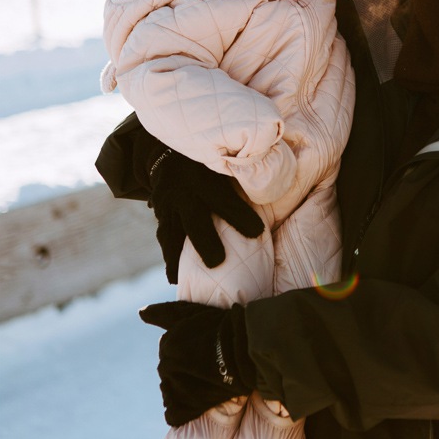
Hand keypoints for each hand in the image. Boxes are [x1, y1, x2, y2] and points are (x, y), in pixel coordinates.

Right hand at [133, 131, 263, 282]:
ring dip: (179, 258)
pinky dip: (170, 258)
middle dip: (205, 241)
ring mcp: (167, 204)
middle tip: (217, 262)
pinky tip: (175, 277)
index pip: (223, 198)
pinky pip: (165, 237)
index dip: (239, 215)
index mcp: (203, 175)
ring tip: (185, 281)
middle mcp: (182, 190)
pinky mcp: (160, 215)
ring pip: (172, 233)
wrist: (169, 157)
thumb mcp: (222, 161)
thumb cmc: (209, 162)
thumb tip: (278, 183)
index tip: (258, 232)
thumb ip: (241, 173)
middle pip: (194, 219)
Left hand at [140, 301, 256, 425]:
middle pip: (171, 375)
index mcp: (167, 345)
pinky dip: (183, 412)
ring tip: (207, 385)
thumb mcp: (191, 313)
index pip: (170, 355)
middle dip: (186, 374)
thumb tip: (140, 312)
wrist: (246, 350)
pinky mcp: (184, 406)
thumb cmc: (222, 328)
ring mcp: (174, 387)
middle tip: (209, 370)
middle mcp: (166, 365)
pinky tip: (199, 403)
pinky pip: (174, 415)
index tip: (204, 355)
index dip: (189, 356)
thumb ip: (164, 313)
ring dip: (186, 391)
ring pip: (172, 393)